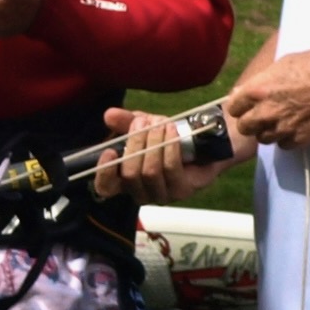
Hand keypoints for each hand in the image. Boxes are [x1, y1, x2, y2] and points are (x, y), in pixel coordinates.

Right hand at [89, 107, 227, 205]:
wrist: (205, 141)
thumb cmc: (168, 137)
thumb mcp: (145, 126)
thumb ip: (126, 121)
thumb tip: (109, 115)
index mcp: (125, 180)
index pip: (105, 187)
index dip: (105, 172)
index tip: (109, 151)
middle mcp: (141, 192)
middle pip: (130, 175)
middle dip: (135, 144)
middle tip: (143, 122)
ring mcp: (162, 195)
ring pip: (150, 172)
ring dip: (154, 143)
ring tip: (160, 123)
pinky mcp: (182, 190)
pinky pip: (170, 169)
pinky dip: (169, 147)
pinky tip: (172, 131)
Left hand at [222, 47, 309, 150]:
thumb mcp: (282, 63)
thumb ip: (261, 80)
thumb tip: (243, 92)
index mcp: (257, 90)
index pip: (233, 107)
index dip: (240, 106)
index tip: (248, 105)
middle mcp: (265, 111)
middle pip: (244, 127)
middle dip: (251, 122)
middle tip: (262, 116)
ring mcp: (282, 128)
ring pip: (263, 139)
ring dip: (268, 132)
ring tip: (281, 123)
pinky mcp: (299, 139)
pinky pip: (283, 145)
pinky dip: (287, 139)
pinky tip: (295, 129)